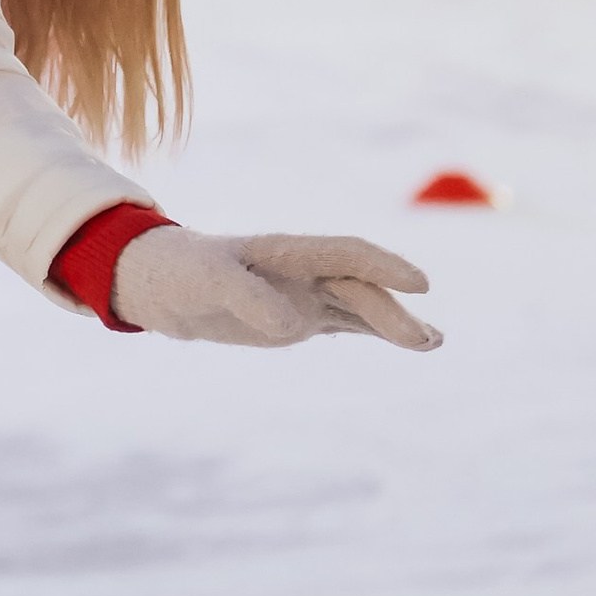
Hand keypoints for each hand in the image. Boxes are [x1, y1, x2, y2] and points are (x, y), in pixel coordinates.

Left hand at [115, 226, 439, 350]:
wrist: (161, 285)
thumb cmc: (181, 271)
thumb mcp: (207, 282)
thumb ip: (246, 297)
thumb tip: (292, 326)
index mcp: (289, 252)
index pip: (347, 254)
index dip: (384, 266)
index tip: (418, 283)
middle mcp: (306, 272)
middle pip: (360, 288)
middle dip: (393, 312)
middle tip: (428, 341)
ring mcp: (305, 296)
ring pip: (361, 307)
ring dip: (396, 323)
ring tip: (434, 343)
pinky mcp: (298, 320)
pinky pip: (346, 324)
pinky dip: (376, 332)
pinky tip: (406, 342)